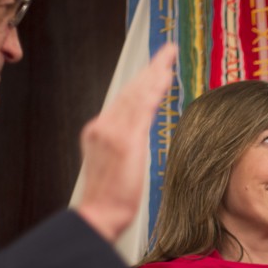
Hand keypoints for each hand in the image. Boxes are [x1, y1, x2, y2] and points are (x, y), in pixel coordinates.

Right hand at [76, 43, 177, 240]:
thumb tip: (137, 139)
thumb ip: (124, 147)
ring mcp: (112, 131)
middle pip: (129, 91)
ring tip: (169, 57)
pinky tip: (164, 77)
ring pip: (136, 94)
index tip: (154, 69)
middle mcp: (102, 126)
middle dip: (149, 69)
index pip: (123, 100)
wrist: (98, 216)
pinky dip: (153, 89)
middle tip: (166, 51)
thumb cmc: (109, 200)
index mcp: (98, 132)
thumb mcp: (116, 167)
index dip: (140, 82)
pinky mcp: (125, 139)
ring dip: (154, 73)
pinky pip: (142, 107)